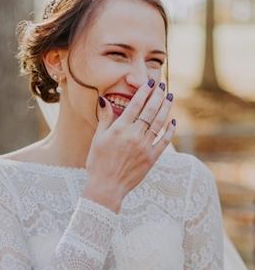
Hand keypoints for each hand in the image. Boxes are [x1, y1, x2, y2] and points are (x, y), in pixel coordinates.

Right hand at [83, 80, 175, 212]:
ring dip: (165, 107)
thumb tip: (104, 100)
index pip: (135, 104)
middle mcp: (134, 135)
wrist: (106, 187)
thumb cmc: (97, 163)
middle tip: (162, 85)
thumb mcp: (97, 140)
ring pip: (159, 122)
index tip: (150, 83)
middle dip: (157, 95)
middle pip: (150, 110)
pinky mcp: (152, 157)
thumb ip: (105, 119)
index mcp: (119, 129)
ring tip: (169, 97)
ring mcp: (145, 146)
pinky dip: (170, 129)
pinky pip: (164, 140)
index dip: (144, 92)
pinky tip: (172, 121)